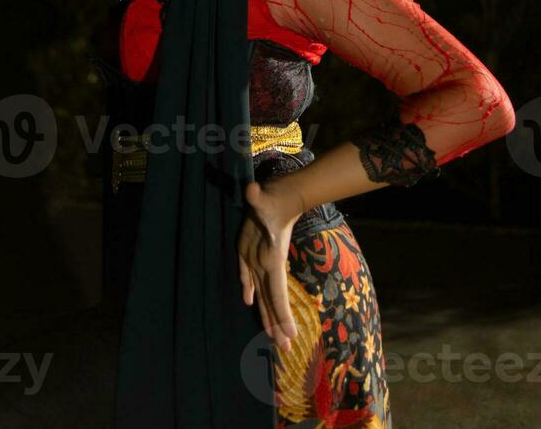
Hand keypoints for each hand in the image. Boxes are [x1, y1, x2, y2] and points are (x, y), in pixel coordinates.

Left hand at [238, 180, 301, 352]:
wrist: (279, 194)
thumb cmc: (272, 198)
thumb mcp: (263, 198)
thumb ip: (257, 198)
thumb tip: (252, 190)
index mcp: (272, 260)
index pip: (277, 292)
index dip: (282, 314)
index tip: (290, 335)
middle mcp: (267, 266)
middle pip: (273, 302)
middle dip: (279, 326)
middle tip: (287, 350)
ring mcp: (259, 262)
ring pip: (264, 295)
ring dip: (267, 315)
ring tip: (274, 338)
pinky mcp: (250, 254)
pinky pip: (250, 279)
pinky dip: (251, 293)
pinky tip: (251, 306)